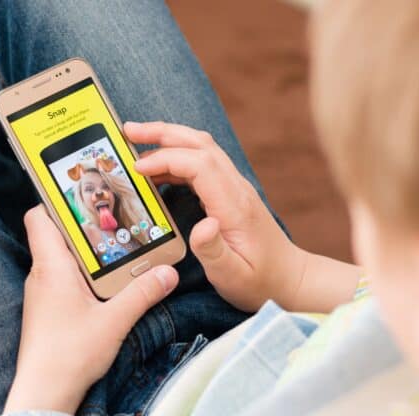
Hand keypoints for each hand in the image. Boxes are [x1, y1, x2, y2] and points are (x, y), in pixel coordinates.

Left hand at [4, 205, 178, 413]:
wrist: (44, 392)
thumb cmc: (70, 353)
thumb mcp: (115, 320)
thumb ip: (142, 293)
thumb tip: (168, 272)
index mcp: (52, 266)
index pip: (39, 217)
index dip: (57, 202)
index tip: (84, 196)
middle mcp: (41, 274)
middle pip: (55, 234)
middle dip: (84, 227)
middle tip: (115, 222)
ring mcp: (41, 293)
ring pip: (59, 258)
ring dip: (85, 253)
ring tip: (116, 251)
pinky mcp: (45, 310)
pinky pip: (60, 279)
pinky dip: (80, 275)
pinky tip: (103, 285)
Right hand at [125, 121, 308, 310]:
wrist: (290, 279)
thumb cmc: (260, 281)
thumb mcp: (233, 276)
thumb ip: (213, 250)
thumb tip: (202, 224)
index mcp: (234, 205)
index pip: (199, 164)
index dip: (166, 159)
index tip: (137, 169)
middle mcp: (236, 188)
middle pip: (200, 144)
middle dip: (163, 132)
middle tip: (128, 130)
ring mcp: (235, 187)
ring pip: (201, 148)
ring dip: (169, 138)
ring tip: (135, 140)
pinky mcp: (230, 192)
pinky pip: (202, 163)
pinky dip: (176, 157)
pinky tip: (155, 170)